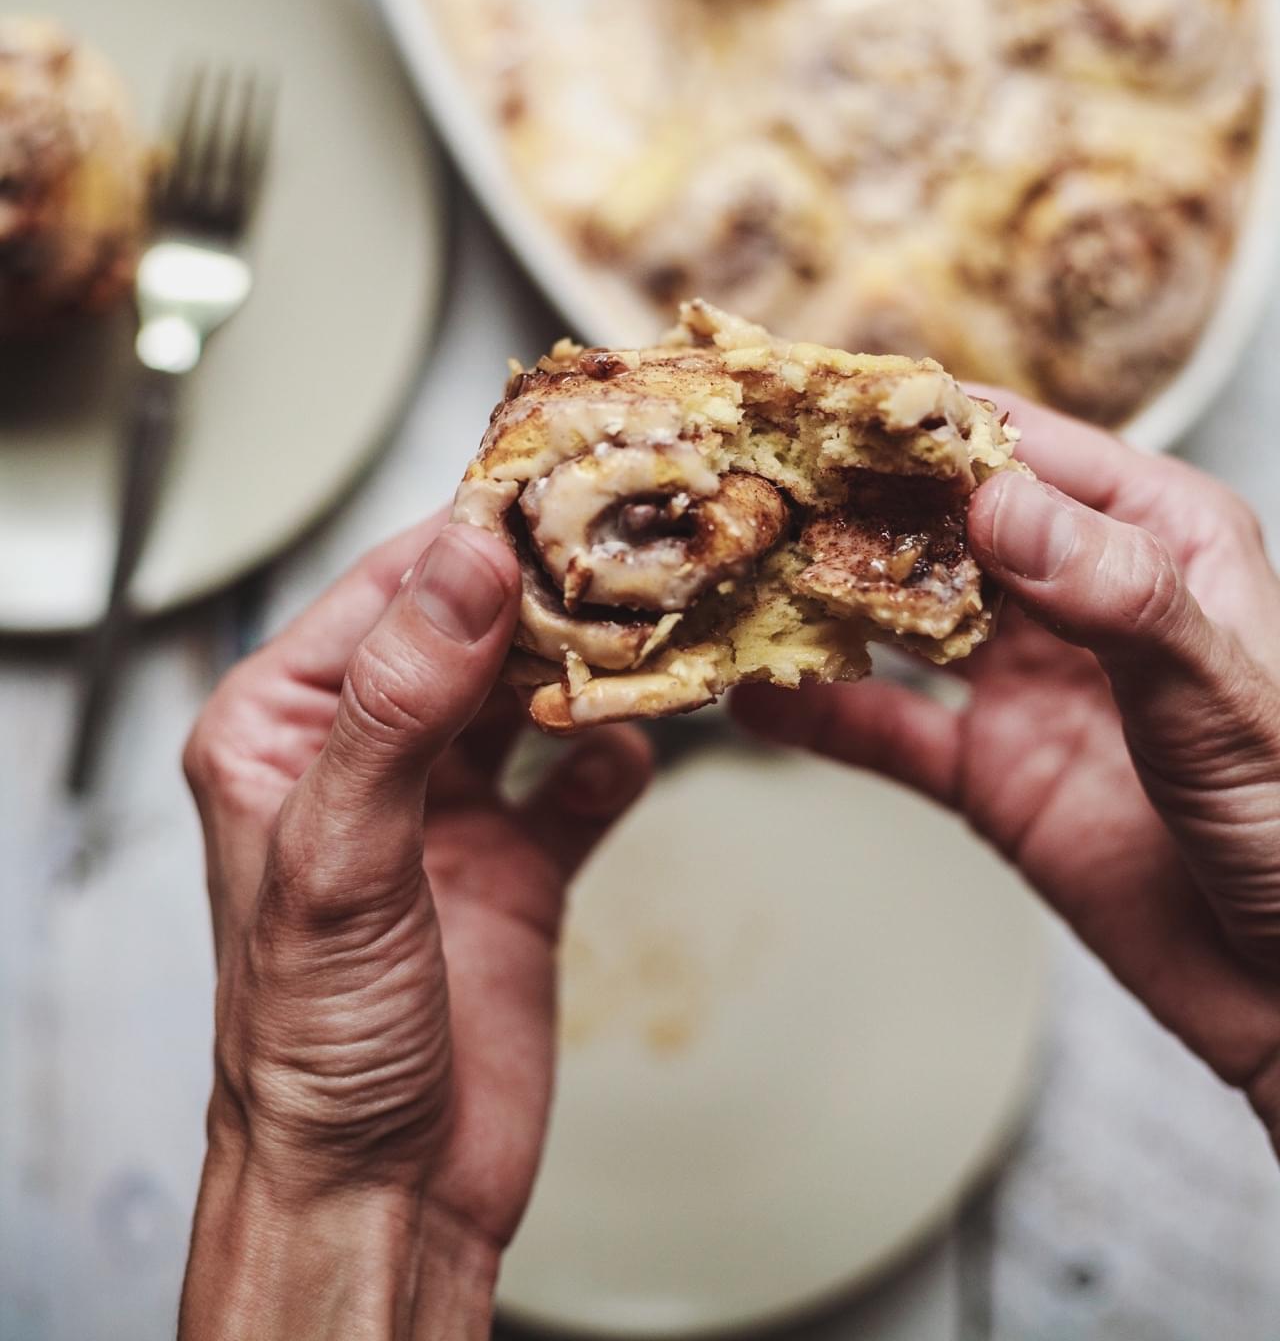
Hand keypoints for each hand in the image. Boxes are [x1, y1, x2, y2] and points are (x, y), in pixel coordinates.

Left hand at [180, 515, 651, 1339]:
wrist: (380, 1198)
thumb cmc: (308, 1047)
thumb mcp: (341, 856)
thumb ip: (400, 702)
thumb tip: (463, 559)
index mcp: (284, 728)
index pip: (391, 589)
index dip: (478, 534)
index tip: (567, 483)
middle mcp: (367, 755)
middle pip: (474, 629)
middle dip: (555, 592)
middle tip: (643, 545)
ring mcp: (446, 808)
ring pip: (533, 693)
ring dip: (593, 664)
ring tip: (658, 627)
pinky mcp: (515, 864)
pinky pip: (582, 780)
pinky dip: (617, 756)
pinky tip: (636, 750)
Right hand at [734, 400, 1279, 1149]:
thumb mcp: (1228, 703)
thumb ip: (1121, 600)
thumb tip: (1000, 501)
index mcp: (1155, 536)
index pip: (1020, 448)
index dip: (919, 425)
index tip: (820, 408)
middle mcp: (1080, 591)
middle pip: (941, 520)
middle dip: (846, 500)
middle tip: (741, 484)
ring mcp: (1031, 681)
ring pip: (901, 615)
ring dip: (819, 596)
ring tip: (726, 573)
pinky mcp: (995, 773)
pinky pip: (890, 730)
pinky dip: (820, 713)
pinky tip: (753, 698)